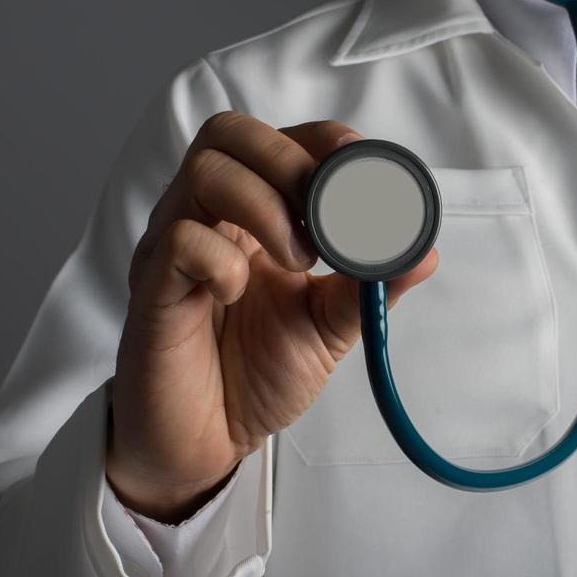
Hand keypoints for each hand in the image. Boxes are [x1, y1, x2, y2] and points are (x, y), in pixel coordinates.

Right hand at [105, 113, 439, 521]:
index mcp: (249, 214)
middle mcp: (206, 217)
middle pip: (229, 132)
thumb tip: (424, 251)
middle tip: (325, 222)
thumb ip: (370, 286)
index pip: (275, 138)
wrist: (207, 443)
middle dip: (291, 161)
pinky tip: (237, 294)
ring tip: (297, 263)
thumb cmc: (255, 375)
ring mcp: (172, 247)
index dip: (322, 142)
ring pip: (205, 170)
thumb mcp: (330, 326)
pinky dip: (223, 259)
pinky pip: (179, 240)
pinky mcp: (151, 288)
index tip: (362, 175)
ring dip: (266, 206)